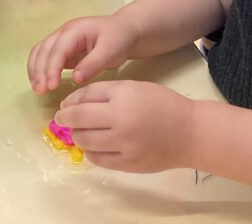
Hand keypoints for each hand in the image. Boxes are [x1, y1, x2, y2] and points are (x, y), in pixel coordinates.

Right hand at [28, 14, 137, 92]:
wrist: (124, 30)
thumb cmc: (119, 39)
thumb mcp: (111, 51)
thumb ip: (93, 64)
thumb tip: (75, 79)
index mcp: (74, 30)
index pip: (58, 49)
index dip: (52, 67)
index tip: (51, 86)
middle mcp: (63, 33)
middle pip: (44, 49)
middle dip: (39, 70)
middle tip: (41, 91)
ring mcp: (60, 40)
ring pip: (39, 52)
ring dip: (35, 69)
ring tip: (37, 89)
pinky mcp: (61, 49)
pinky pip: (44, 57)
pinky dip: (38, 69)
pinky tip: (40, 82)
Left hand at [55, 80, 195, 172]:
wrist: (190, 132)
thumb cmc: (161, 103)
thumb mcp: (132, 87)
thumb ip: (103, 93)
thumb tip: (73, 104)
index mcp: (122, 97)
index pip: (85, 97)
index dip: (70, 101)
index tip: (64, 105)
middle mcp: (121, 121)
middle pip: (79, 120)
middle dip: (65, 118)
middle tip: (61, 118)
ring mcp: (125, 145)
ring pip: (85, 141)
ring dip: (77, 135)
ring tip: (78, 132)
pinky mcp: (129, 164)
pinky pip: (99, 160)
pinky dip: (91, 152)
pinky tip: (93, 146)